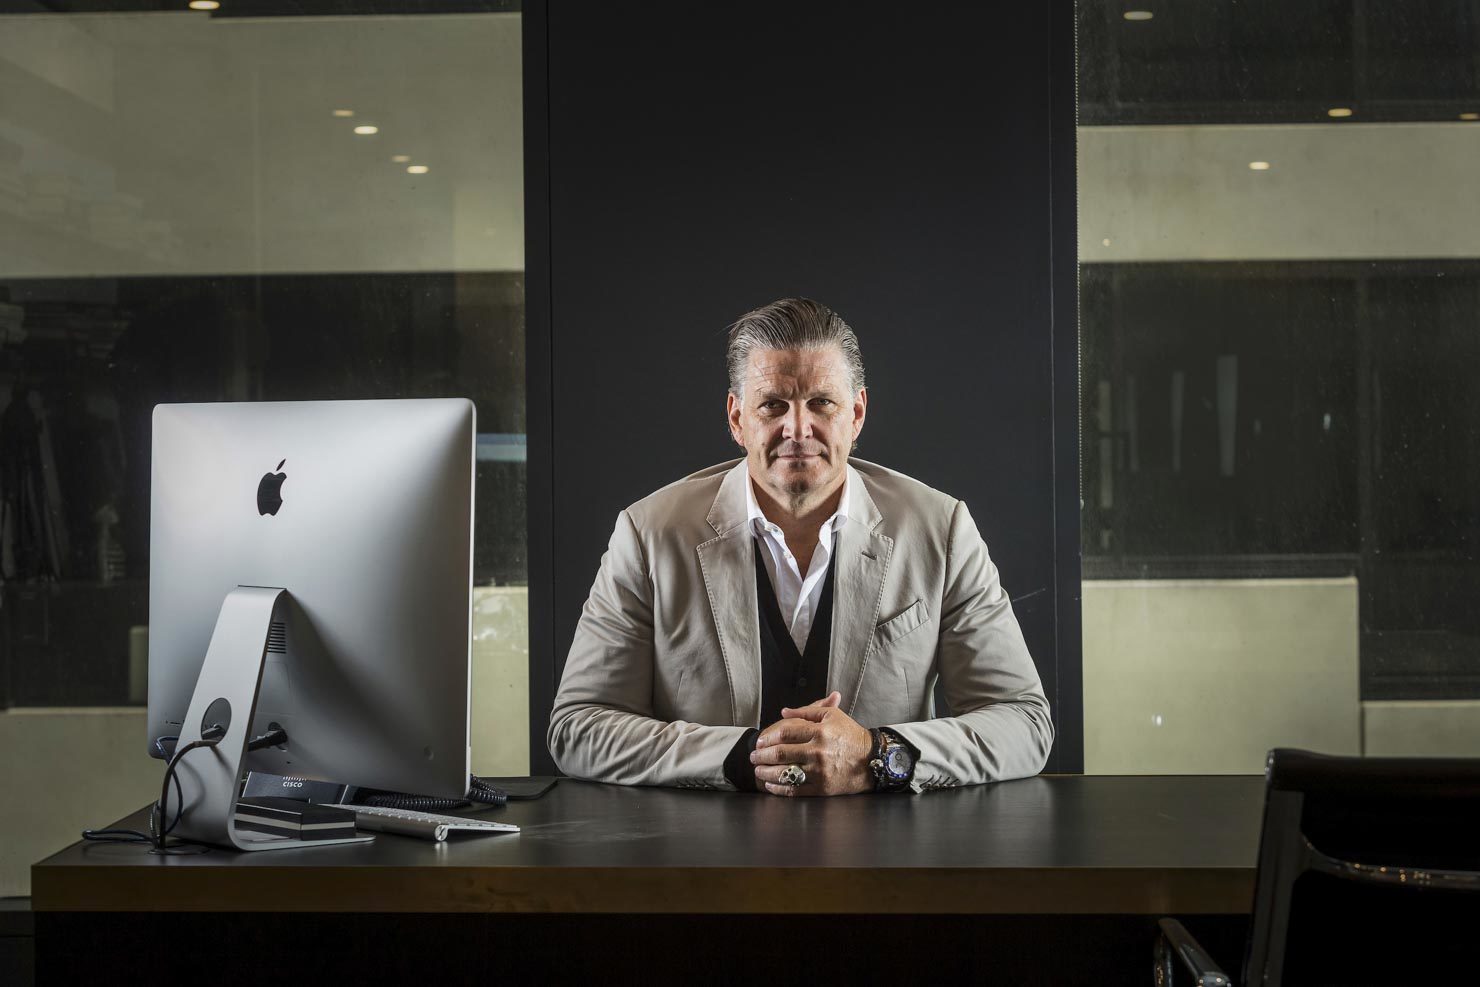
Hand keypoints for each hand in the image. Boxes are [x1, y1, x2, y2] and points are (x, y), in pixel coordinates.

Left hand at [751, 691, 873, 795]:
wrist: (872, 760)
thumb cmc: (851, 735)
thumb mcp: (832, 716)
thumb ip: (807, 711)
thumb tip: (784, 711)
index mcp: (820, 732)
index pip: (785, 733)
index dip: (768, 737)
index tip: (760, 740)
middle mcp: (818, 752)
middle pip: (781, 754)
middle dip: (762, 755)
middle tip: (753, 756)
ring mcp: (820, 772)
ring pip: (784, 773)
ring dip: (766, 772)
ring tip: (757, 770)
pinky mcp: (822, 788)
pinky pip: (794, 789)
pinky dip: (778, 788)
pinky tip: (770, 784)